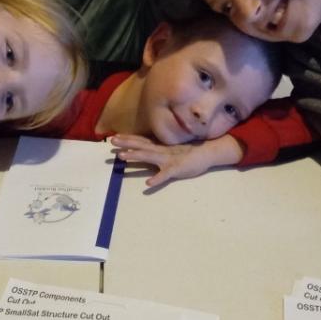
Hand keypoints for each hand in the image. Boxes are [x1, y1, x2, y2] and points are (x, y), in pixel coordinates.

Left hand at [109, 133, 243, 186]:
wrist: (208, 152)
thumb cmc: (190, 152)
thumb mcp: (172, 149)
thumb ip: (160, 148)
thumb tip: (147, 149)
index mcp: (160, 146)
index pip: (141, 140)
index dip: (127, 138)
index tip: (113, 136)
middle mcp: (162, 149)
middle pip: (141, 145)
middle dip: (126, 143)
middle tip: (111, 141)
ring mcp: (168, 158)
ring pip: (149, 156)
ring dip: (135, 156)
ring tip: (122, 157)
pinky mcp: (176, 168)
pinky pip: (165, 174)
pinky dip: (157, 178)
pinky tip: (148, 183)